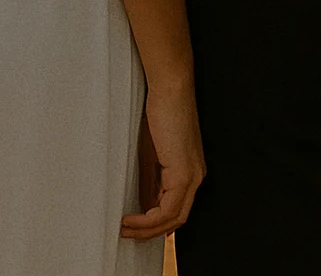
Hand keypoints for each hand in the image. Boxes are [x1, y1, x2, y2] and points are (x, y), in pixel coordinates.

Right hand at [121, 79, 204, 240]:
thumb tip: (144, 204)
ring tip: (124, 229)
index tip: (137, 227)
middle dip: (150, 232)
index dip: (157, 223)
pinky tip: (130, 219)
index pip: (176, 207)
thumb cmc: (160, 110)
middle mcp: (196, 176)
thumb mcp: (152, 152)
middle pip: (176, 219)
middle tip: (127, 234)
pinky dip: (148, 219)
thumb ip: (150, 179)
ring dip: (147, 229)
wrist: (170, 87)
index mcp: (191, 170)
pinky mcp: (183, 174)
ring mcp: (192, 176)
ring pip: (173, 219)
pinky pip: (167, 210)